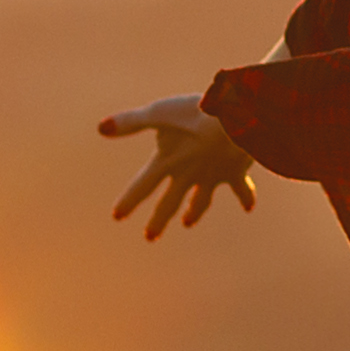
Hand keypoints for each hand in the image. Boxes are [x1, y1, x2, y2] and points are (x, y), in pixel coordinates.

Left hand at [97, 94, 262, 237]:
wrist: (238, 121)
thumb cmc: (195, 113)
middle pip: (168, 204)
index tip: (117, 216)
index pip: (142, 187)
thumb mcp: (158, 113)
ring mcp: (211, 177)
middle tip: (150, 237)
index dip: (128, 201)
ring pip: (200, 202)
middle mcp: (187, 175)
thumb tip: (101, 128)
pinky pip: (241, 189)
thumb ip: (130, 122)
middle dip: (158, 221)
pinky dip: (245, 198)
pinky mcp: (234, 172)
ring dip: (193, 213)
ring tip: (187, 223)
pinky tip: (248, 208)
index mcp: (167, 163)